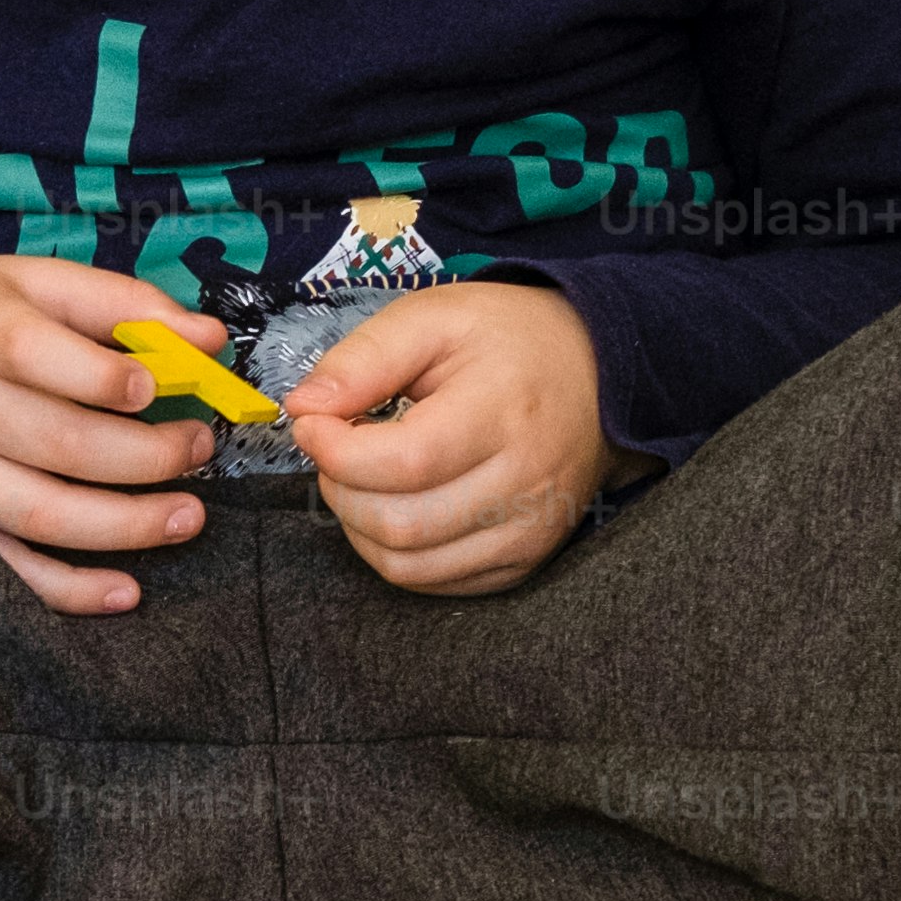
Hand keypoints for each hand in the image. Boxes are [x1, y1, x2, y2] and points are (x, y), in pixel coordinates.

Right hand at [0, 251, 220, 612]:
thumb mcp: (27, 279)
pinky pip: (4, 567)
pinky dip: (67, 589)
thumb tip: (209, 338)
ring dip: (123, 525)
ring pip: (36, 513)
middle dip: (144, 455)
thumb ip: (119, 303)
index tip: (156, 387)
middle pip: (53, 441)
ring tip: (188, 515)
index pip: (31, 351)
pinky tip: (125, 590)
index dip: (100, 376)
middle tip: (198, 447)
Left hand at [287, 280, 651, 597]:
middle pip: (397, 524)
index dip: (335, 451)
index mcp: (503, 414)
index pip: (402, 464)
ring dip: (360, 525)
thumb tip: (302, 408)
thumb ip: (363, 359)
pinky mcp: (522, 560)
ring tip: (364, 476)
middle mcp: (524, 483)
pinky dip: (395, 551)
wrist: (598, 374)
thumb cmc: (511, 341)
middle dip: (340, 489)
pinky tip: (397, 503)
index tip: (313, 423)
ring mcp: (528, 531)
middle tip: (336, 448)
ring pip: (407, 565)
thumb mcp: (434, 319)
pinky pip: (433, 581)